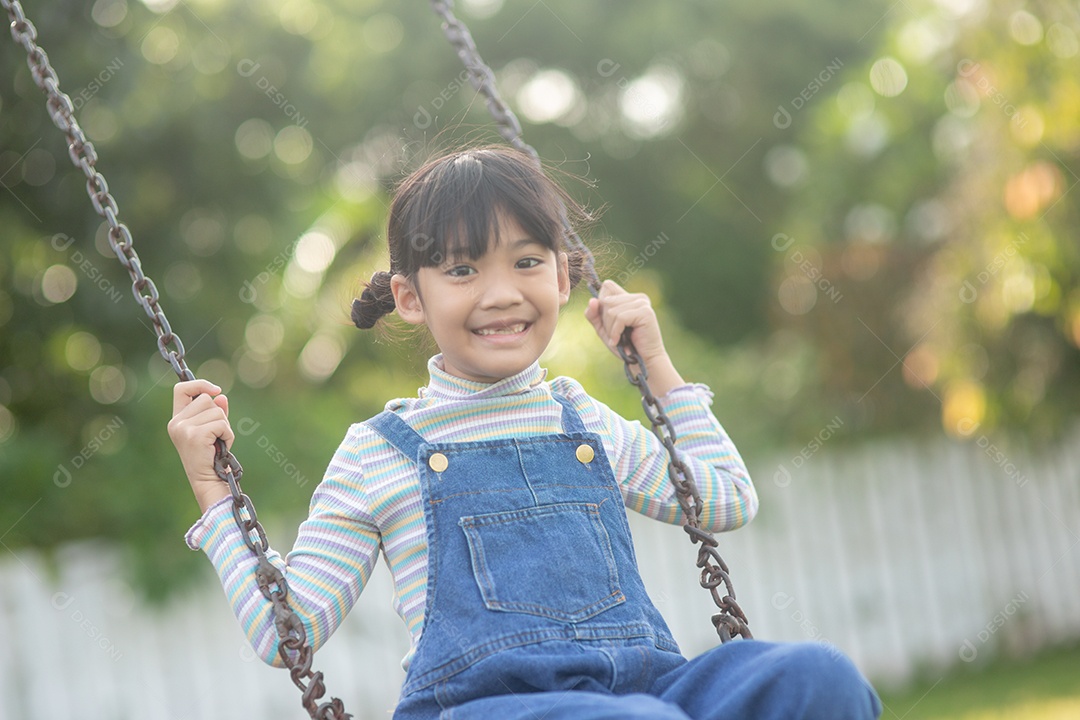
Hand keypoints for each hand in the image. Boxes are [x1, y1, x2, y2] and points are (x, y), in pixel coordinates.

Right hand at [168, 379, 233, 511]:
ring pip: (217, 411)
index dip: (200, 384)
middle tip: (216, 435)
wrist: (208, 479)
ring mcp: (183, 428)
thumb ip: (215, 412)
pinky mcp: (194, 435)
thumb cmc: (211, 456)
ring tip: (218, 443)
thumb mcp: (212, 430)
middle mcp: (176, 422)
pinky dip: (228, 435)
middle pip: (206, 399)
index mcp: (177, 419)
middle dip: (219, 414)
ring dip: (225, 427)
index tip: (216, 390)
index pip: (182, 389)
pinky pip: (221, 424)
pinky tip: (221, 447)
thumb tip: (220, 395)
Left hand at [584, 280, 684, 395]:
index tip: (608, 323)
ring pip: (611, 310)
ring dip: (611, 329)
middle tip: (616, 335)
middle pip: (606, 300)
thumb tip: (592, 301)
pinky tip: (619, 341)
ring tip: (619, 339)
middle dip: (605, 321)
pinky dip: (615, 332)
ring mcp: (643, 303)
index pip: (607, 287)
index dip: (601, 304)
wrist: (643, 362)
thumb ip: (594, 315)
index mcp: (630, 298)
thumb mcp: (604, 329)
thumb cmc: (626, 346)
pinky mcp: (645, 312)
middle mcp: (638, 297)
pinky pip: (620, 317)